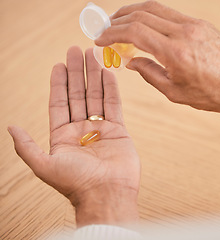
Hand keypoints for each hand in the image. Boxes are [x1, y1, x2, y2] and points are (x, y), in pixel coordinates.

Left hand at [8, 46, 139, 227]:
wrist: (107, 194)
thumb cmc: (76, 183)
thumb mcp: (44, 165)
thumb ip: (26, 146)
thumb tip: (10, 127)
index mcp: (62, 136)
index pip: (59, 103)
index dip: (58, 83)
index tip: (59, 64)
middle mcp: (81, 130)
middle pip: (78, 95)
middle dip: (77, 72)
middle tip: (77, 50)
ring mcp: (101, 129)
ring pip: (96, 96)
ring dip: (95, 75)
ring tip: (94, 55)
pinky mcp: (119, 131)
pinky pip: (114, 105)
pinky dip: (111, 89)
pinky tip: (108, 73)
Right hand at [95, 1, 219, 113]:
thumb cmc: (212, 94)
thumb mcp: (175, 93)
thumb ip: (149, 74)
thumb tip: (130, 61)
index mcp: (175, 53)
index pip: (134, 32)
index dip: (112, 33)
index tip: (99, 39)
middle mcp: (183, 33)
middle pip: (141, 14)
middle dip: (117, 19)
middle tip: (103, 27)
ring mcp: (193, 24)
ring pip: (154, 8)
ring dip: (132, 12)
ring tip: (118, 21)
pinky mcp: (200, 23)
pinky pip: (169, 12)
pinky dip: (150, 14)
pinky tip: (143, 22)